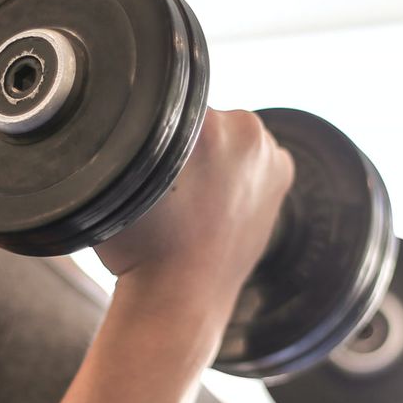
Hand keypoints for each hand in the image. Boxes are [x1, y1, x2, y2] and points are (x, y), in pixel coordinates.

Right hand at [95, 109, 294, 290]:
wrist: (180, 297)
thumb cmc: (142, 244)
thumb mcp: (119, 173)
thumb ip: (133, 134)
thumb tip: (133, 115)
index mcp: (207, 121)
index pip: (174, 104)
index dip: (156, 130)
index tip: (147, 158)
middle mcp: (248, 130)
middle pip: (206, 117)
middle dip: (189, 142)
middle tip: (171, 185)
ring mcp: (271, 156)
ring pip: (231, 137)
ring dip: (217, 156)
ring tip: (194, 199)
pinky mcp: (283, 177)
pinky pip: (253, 158)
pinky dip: (239, 173)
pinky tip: (218, 202)